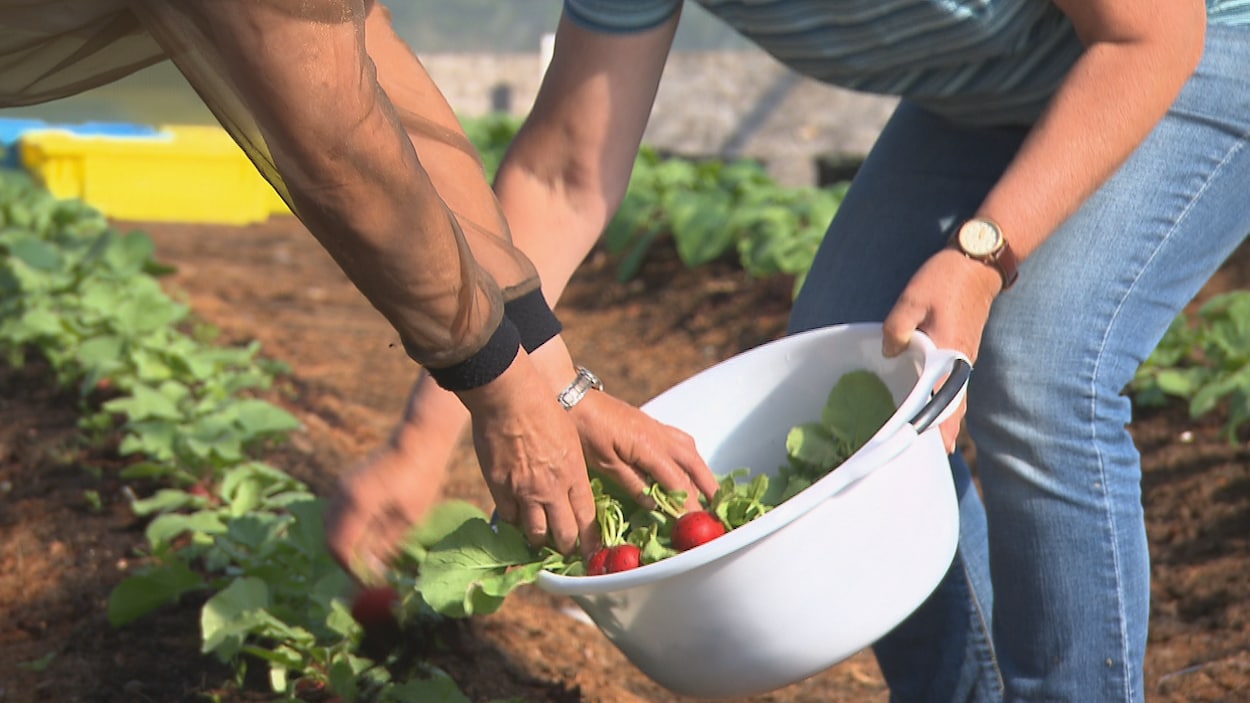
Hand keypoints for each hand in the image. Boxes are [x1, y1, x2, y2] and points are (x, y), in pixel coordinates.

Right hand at [323, 418, 454, 583]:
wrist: (418, 440)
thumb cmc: (421, 478)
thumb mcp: (409, 517)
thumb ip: (386, 543)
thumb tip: (372, 569)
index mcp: (358, 504)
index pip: (341, 547)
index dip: (351, 569)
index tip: (367, 582)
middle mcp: (342, 495)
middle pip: (330, 539)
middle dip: (345, 560)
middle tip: (366, 574)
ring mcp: (341, 487)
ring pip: (330, 527)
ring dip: (344, 546)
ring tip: (368, 558)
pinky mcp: (346, 483)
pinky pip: (336, 514)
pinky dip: (345, 531)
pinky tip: (366, 538)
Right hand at [457, 352, 599, 557]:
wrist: (510, 398)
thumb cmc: (544, 410)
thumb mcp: (569, 441)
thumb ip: (571, 470)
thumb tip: (571, 488)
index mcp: (573, 475)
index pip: (586, 519)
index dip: (589, 541)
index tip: (591, 552)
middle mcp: (550, 489)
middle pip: (563, 534)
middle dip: (566, 546)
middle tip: (565, 548)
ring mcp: (523, 491)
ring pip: (534, 533)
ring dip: (539, 538)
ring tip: (539, 538)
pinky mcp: (498, 487)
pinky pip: (508, 517)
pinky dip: (514, 520)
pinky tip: (516, 516)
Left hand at [570, 391, 720, 511]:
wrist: (573, 398)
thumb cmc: (584, 431)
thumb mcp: (605, 464)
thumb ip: (632, 484)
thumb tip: (655, 504)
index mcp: (648, 446)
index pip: (677, 481)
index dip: (688, 503)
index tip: (698, 521)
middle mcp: (659, 435)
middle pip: (693, 463)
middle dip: (708, 485)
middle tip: (718, 505)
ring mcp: (656, 427)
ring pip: (689, 449)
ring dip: (702, 470)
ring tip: (709, 489)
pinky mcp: (650, 424)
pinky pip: (680, 440)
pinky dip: (690, 455)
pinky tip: (688, 465)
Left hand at [881, 248, 1001, 450]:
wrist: (978, 262)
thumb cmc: (944, 279)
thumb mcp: (912, 299)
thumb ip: (898, 328)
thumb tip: (890, 354)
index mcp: (949, 353)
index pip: (944, 399)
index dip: (939, 425)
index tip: (935, 450)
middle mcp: (962, 361)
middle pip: (955, 406)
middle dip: (945, 432)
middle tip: (934, 458)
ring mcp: (966, 356)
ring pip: (958, 397)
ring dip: (947, 419)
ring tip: (934, 442)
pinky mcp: (964, 349)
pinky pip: (957, 384)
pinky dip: (949, 400)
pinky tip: (936, 405)